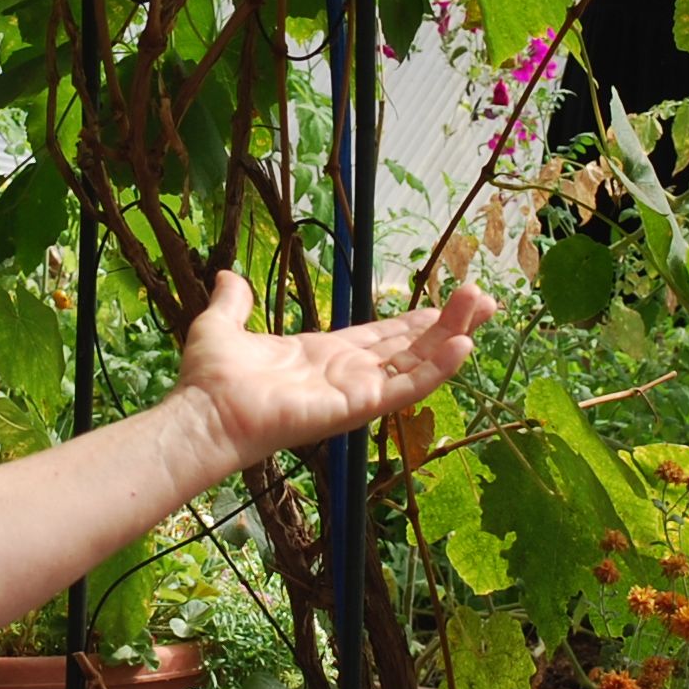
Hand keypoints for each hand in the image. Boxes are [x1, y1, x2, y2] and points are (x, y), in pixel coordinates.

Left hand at [170, 268, 495, 471]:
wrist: (206, 413)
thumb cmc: (212, 380)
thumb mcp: (222, 325)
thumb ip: (233, 301)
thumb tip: (228, 275)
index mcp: (324, 356)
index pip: (381, 336)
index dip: (414, 320)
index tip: (445, 303)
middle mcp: (347, 374)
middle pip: (409, 346)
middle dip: (447, 323)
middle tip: (483, 299)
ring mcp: (357, 391)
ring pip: (416, 361)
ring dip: (451, 335)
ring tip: (483, 306)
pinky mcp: (359, 406)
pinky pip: (406, 387)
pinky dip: (436, 368)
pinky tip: (463, 345)